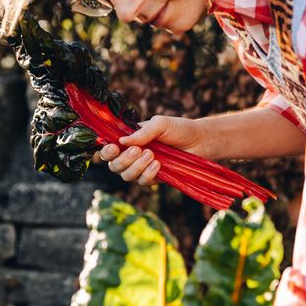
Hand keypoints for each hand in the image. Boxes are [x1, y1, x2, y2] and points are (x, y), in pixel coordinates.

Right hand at [95, 113, 209, 185]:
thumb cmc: (179, 129)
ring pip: (126, 176)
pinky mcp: (154, 178)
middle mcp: (132, 155)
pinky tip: (158, 165)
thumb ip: (142, 132)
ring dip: (136, 167)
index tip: (114, 148)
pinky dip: (148, 174)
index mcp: (130, 140)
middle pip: (114, 166)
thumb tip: (122, 141)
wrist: (199, 141)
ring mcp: (142, 168)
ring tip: (152, 156)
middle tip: (139, 150)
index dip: (106, 151)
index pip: (109, 149)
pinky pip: (142, 182)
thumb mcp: (160, 124)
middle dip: (123, 160)